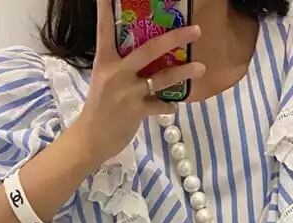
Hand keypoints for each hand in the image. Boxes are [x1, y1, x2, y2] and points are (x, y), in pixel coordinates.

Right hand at [72, 0, 204, 165]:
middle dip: (174, 38)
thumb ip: (121, 67)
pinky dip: (169, 106)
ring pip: (161, 78)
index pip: (105, 30)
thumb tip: (146, 58)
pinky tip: (173, 106)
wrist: (91, 139)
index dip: (105, 9)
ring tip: (200, 67)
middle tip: (195, 30)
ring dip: (183, 72)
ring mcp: (127, 92)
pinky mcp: (136, 111)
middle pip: (149, 49)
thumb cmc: (99, 109)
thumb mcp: (104, 81)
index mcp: (105, 61)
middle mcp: (117, 72)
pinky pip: (160, 105)